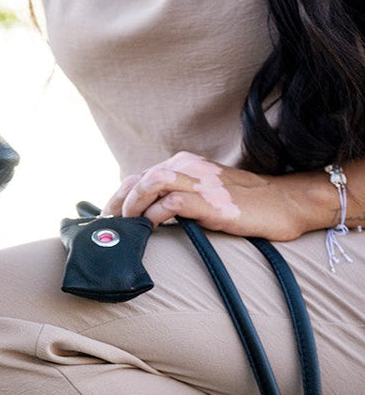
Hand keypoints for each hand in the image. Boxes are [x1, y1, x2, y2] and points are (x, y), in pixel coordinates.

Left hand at [103, 151, 312, 240]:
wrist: (286, 203)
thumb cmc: (246, 204)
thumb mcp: (206, 193)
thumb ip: (179, 197)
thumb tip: (147, 216)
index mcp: (184, 164)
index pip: (140, 177)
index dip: (118, 198)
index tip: (108, 219)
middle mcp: (189, 167)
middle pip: (139, 179)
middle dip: (118, 204)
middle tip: (111, 228)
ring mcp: (200, 182)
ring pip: (150, 184)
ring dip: (132, 206)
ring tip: (127, 227)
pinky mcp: (211, 200)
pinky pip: (171, 203)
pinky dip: (153, 216)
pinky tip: (149, 229)